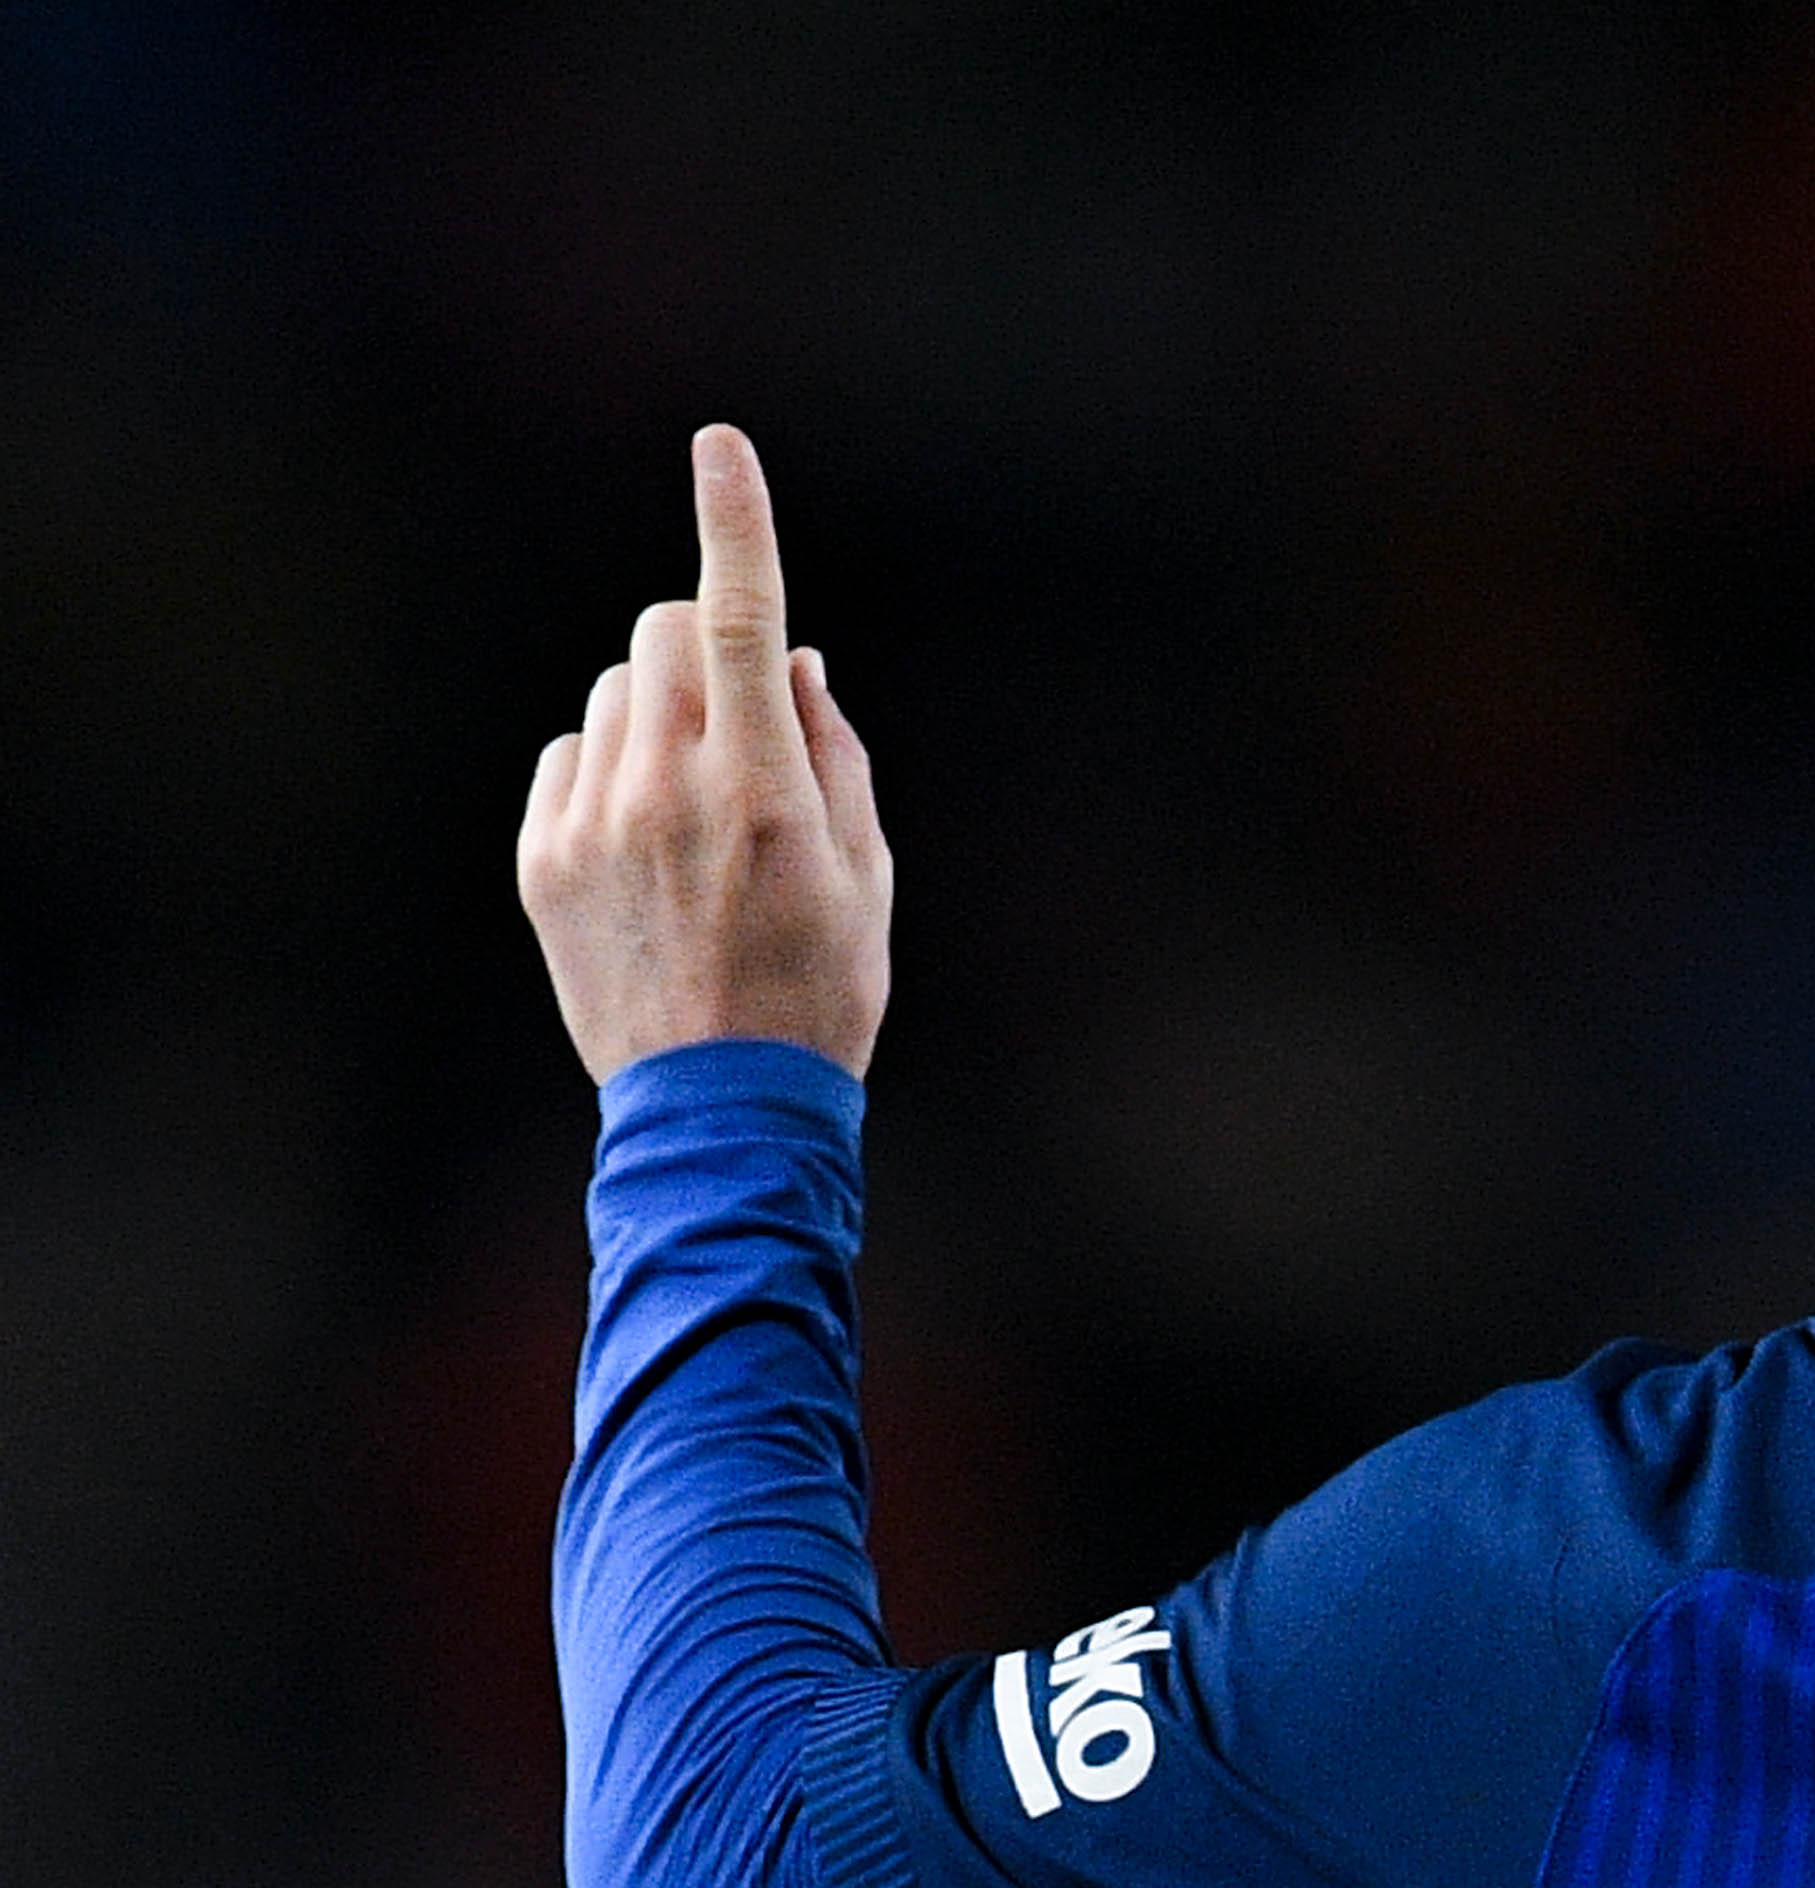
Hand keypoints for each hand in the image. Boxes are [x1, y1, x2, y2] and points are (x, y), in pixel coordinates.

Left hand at [518, 426, 891, 1082]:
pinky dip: (610, 775)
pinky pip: (570, 759)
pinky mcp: (543, 861)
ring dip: (660, 716)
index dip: (734, 524)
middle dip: (704, 644)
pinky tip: (647, 852)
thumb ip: (834, 753)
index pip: (742, 622)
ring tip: (696, 813)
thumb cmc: (820, 994)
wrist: (718, 1111)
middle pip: (663, 632)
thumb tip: (791, 661)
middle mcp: (669, 792)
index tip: (719, 447)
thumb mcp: (867, 876)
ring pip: (617, 695)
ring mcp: (593, 825)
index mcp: (765, 792)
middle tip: (741, 718)